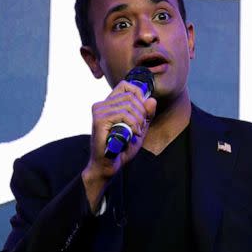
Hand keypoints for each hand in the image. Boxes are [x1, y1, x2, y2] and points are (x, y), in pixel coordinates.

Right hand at [82, 81, 156, 209]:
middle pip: (130, 96)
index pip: (125, 85)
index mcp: (109, 104)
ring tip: (136, 132)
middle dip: (142, 112)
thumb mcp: (139, 129)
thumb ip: (146, 115)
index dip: (138, 94)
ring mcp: (99, 112)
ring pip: (128, 105)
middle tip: (140, 127)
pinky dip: (132, 124)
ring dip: (138, 120)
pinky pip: (123, 115)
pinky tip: (132, 134)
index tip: (143, 110)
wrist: (108, 166)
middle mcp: (101, 105)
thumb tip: (152, 99)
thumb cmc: (121, 148)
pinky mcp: (99, 121)